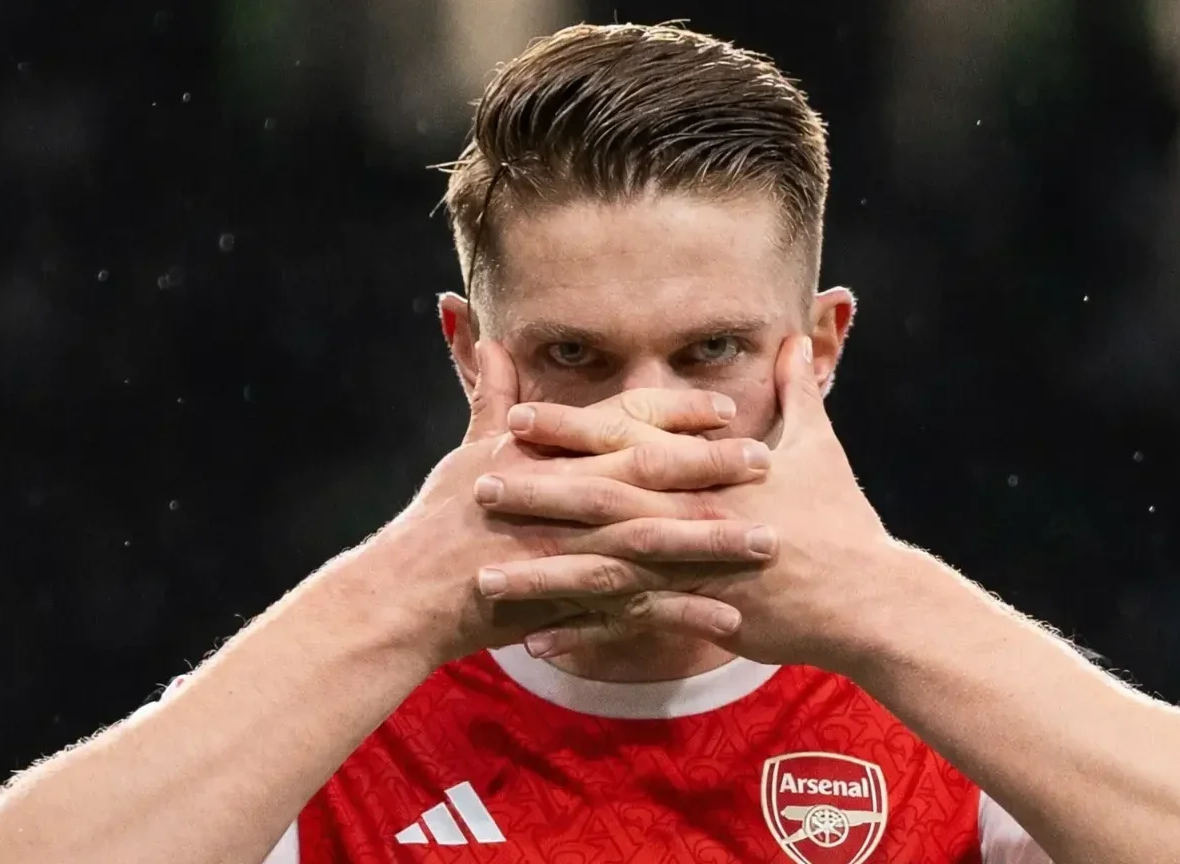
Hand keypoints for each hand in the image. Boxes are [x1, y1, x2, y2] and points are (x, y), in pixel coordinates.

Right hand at [351, 340, 777, 664]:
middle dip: (714, 468)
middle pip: (653, 476)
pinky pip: (639, 612)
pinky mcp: (572, 604)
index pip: (624, 423)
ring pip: (657, 544)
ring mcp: (572, 552)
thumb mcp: (468, 450)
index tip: (726, 407)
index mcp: (549, 455)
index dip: (678, 413)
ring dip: (714, 543)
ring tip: (768, 542)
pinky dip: (684, 617)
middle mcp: (567, 498)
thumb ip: (494, 398)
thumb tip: (495, 341)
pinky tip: (729, 620)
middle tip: (769, 461)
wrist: (411, 593)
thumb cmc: (438, 518)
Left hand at [472, 336, 902, 670]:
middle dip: (536, 493)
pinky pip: (630, 632)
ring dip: (541, 575)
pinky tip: (534, 645)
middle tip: (475, 486)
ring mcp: (692, 573)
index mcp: (708, 473)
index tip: (516, 416)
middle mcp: (691, 519)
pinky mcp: (700, 621)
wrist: (869, 599)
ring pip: (603, 574)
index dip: (570, 428)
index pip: (628, 441)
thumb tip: (793, 337)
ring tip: (483, 576)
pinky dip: (582, 638)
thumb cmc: (842, 520)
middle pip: (600, 503)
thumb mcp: (819, 446)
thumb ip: (797, 391)